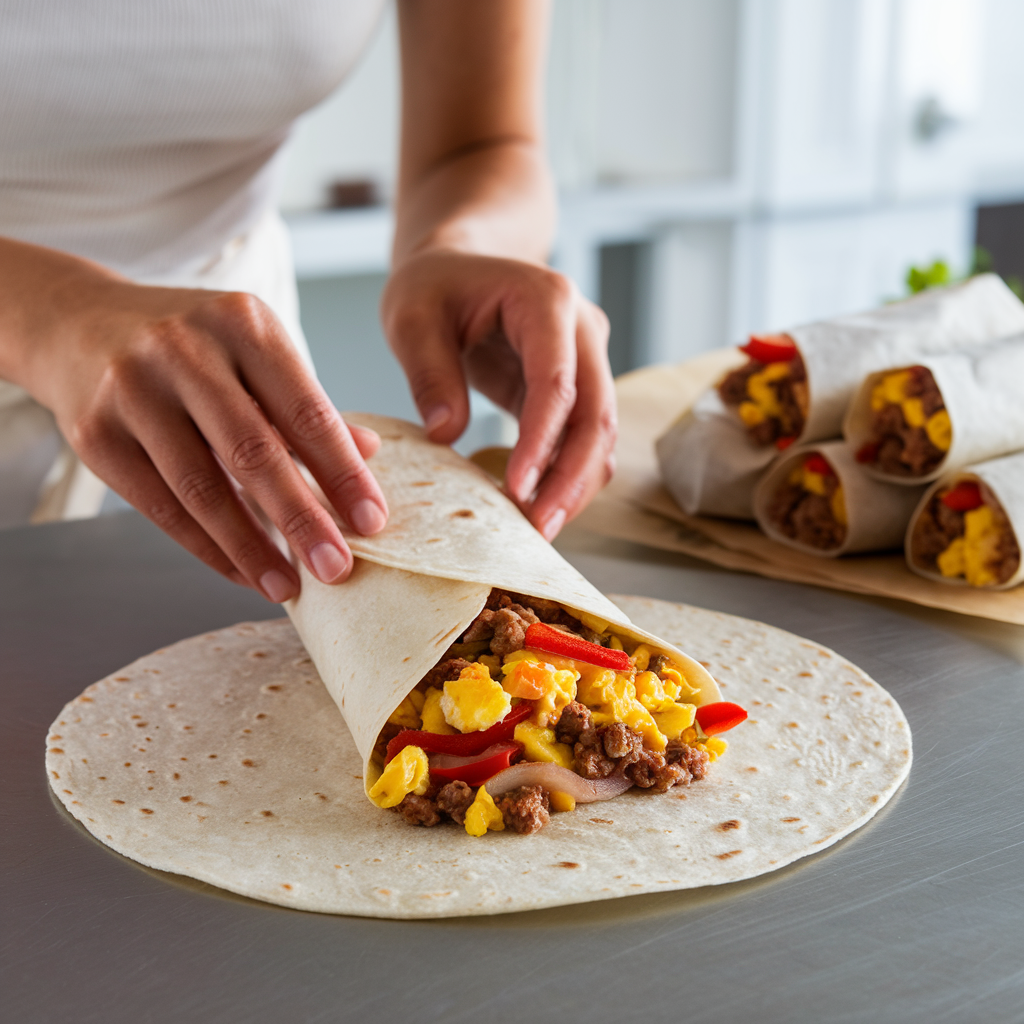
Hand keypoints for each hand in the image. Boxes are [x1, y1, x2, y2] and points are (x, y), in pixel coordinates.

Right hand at [16, 256, 388, 602]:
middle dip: (302, 520)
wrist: (78, 323)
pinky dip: (207, 548)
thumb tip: (370, 452)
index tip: (372, 522)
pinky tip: (241, 572)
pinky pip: (161, 507)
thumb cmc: (189, 346)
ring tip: (288, 586)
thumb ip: (305, 405)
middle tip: (338, 569)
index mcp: (242, 323)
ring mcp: (132, 390)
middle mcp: (184, 350)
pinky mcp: (95, 433)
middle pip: (254, 453)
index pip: (306, 411)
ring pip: (202, 488)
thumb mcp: (253, 352)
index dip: (343, 473)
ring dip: (251, 548)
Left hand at [382, 249, 615, 538]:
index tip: (516, 491)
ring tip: (539, 529)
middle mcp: (582, 329)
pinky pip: (583, 438)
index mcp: (547, 300)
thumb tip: (445, 435)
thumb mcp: (411, 318)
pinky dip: (566, 475)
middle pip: (597, 414)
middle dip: (571, 477)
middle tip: (539, 529)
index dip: (541, 441)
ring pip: (601, 433)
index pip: (557, 382)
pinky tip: (538, 507)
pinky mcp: (576, 387)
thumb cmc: (434, 285)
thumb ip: (428, 372)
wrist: (458, 266)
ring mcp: (587, 358)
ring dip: (575, 484)